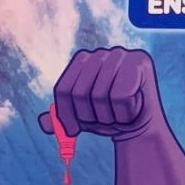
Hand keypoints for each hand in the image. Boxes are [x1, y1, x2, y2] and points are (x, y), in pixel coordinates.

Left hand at [37, 47, 164, 140]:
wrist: (140, 127)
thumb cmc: (109, 117)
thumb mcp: (81, 118)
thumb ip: (60, 119)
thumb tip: (44, 122)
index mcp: (81, 61)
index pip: (62, 89)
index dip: (66, 115)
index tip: (74, 130)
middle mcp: (99, 54)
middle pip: (79, 93)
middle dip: (90, 117)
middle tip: (104, 121)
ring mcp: (120, 55)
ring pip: (100, 96)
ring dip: (109, 117)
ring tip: (118, 115)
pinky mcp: (139, 61)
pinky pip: (121, 96)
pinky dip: (125, 112)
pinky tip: (133, 108)